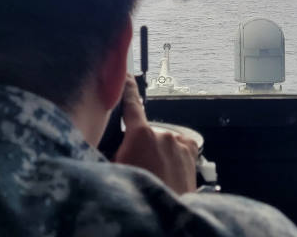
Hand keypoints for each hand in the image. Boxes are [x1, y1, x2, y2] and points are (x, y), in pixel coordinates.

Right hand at [114, 73, 197, 194]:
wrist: (166, 218)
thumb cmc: (137, 193)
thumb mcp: (113, 170)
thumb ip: (111, 151)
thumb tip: (104, 140)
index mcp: (140, 135)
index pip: (132, 105)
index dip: (128, 90)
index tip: (127, 77)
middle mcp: (162, 134)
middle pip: (145, 133)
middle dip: (139, 145)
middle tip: (136, 166)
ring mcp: (180, 143)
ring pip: (162, 141)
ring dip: (157, 152)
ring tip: (154, 174)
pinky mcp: (192, 154)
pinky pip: (179, 145)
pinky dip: (173, 153)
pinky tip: (168, 170)